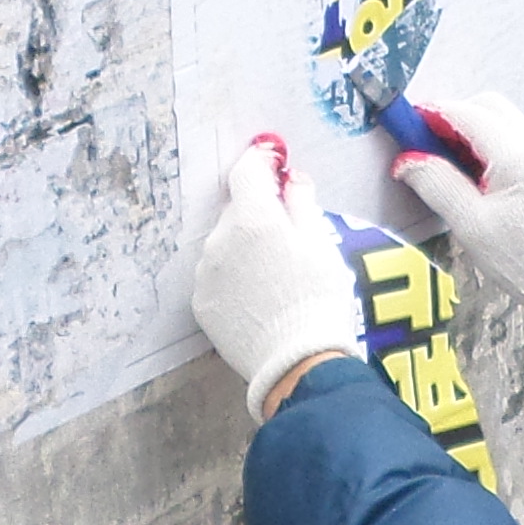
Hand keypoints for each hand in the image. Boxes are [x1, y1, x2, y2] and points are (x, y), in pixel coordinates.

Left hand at [191, 134, 362, 413]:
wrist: (296, 363)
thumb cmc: (318, 300)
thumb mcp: (322, 245)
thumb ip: (302, 203)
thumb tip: (292, 178)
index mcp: (253, 218)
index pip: (248, 169)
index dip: (263, 161)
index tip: (276, 165)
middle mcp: (220, 240)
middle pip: (238, 209)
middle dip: (260, 214)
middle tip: (290, 237)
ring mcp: (206, 272)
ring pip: (225, 243)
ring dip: (245, 247)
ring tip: (275, 276)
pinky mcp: (201, 302)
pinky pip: (217, 275)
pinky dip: (234, 277)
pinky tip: (259, 297)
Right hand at [393, 88, 523, 319]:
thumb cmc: (522, 259)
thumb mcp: (468, 224)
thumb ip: (436, 183)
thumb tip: (408, 159)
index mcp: (521, 159)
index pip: (469, 114)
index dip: (434, 114)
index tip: (409, 123)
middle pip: (488, 107)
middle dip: (453, 117)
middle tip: (425, 142)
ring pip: (501, 119)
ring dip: (471, 130)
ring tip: (446, 160)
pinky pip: (514, 136)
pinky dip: (489, 143)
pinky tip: (472, 170)